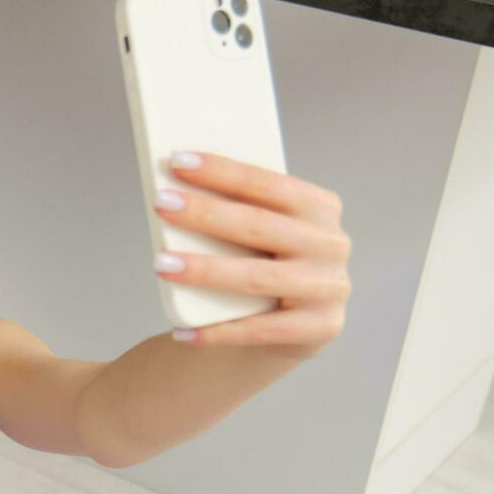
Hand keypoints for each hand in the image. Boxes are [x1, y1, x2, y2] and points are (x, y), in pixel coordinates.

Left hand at [151, 150, 352, 360]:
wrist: (291, 329)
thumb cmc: (263, 265)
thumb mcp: (261, 233)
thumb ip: (237, 212)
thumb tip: (176, 192)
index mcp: (319, 207)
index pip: (266, 183)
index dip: (222, 172)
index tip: (178, 161)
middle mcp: (332, 244)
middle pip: (258, 226)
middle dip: (205, 214)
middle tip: (161, 204)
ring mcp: (330, 288)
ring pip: (257, 278)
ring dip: (205, 271)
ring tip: (161, 264)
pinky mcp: (321, 327)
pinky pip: (261, 330)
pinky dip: (217, 331)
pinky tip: (180, 331)